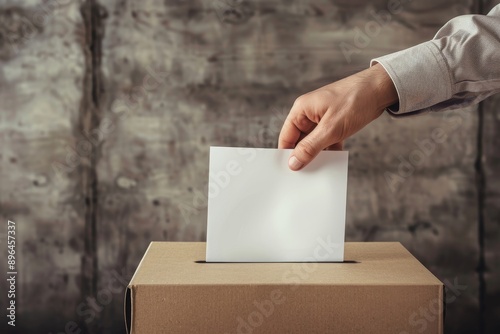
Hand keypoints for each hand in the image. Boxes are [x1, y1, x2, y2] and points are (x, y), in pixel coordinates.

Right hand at [278, 63, 397, 170]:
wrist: (381, 88)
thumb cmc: (355, 101)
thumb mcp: (330, 129)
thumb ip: (310, 147)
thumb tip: (293, 163)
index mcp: (301, 110)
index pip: (286, 137)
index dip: (287, 155)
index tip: (291, 173)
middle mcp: (308, 113)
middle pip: (299, 140)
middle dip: (303, 156)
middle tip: (307, 175)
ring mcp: (322, 117)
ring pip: (313, 141)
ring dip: (318, 154)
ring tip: (321, 170)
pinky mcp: (334, 121)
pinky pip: (326, 139)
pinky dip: (330, 149)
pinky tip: (334, 160)